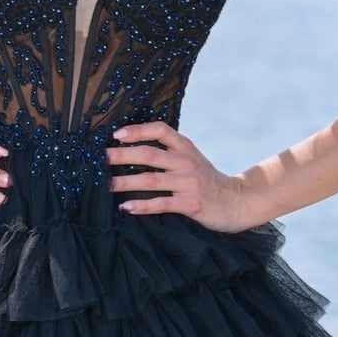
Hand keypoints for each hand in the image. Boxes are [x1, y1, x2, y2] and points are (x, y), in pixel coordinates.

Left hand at [107, 123, 258, 231]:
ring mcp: (189, 182)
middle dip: (121, 155)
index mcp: (185, 147)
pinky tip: (126, 207)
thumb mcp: (192, 159)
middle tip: (99, 158)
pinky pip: (161, 204)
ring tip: (106, 185)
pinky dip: (142, 205)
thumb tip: (133, 149)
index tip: (116, 134)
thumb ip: (169, 153)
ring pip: (151, 179)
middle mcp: (186, 161)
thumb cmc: (208, 181)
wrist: (238, 201)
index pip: (160, 130)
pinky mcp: (190, 203)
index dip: (137, 130)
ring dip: (125, 182)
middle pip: (148, 154)